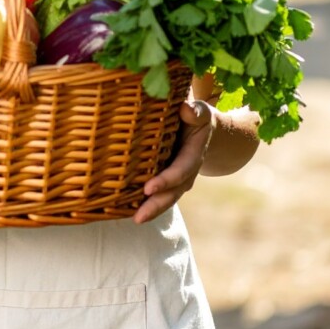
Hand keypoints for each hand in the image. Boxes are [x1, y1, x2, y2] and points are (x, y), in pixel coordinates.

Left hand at [132, 100, 213, 224]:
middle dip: (157, 205)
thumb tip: (186, 109)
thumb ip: (195, 112)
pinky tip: (128, 211)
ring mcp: (177, 177)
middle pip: (174, 192)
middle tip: (139, 217)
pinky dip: (146, 203)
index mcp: (194, 153)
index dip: (167, 180)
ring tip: (135, 219)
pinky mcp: (166, 178)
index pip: (181, 170)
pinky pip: (158, 193)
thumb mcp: (199, 112)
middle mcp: (187, 170)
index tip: (149, 188)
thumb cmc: (195, 116)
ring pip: (166, 197)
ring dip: (151, 209)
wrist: (202, 129)